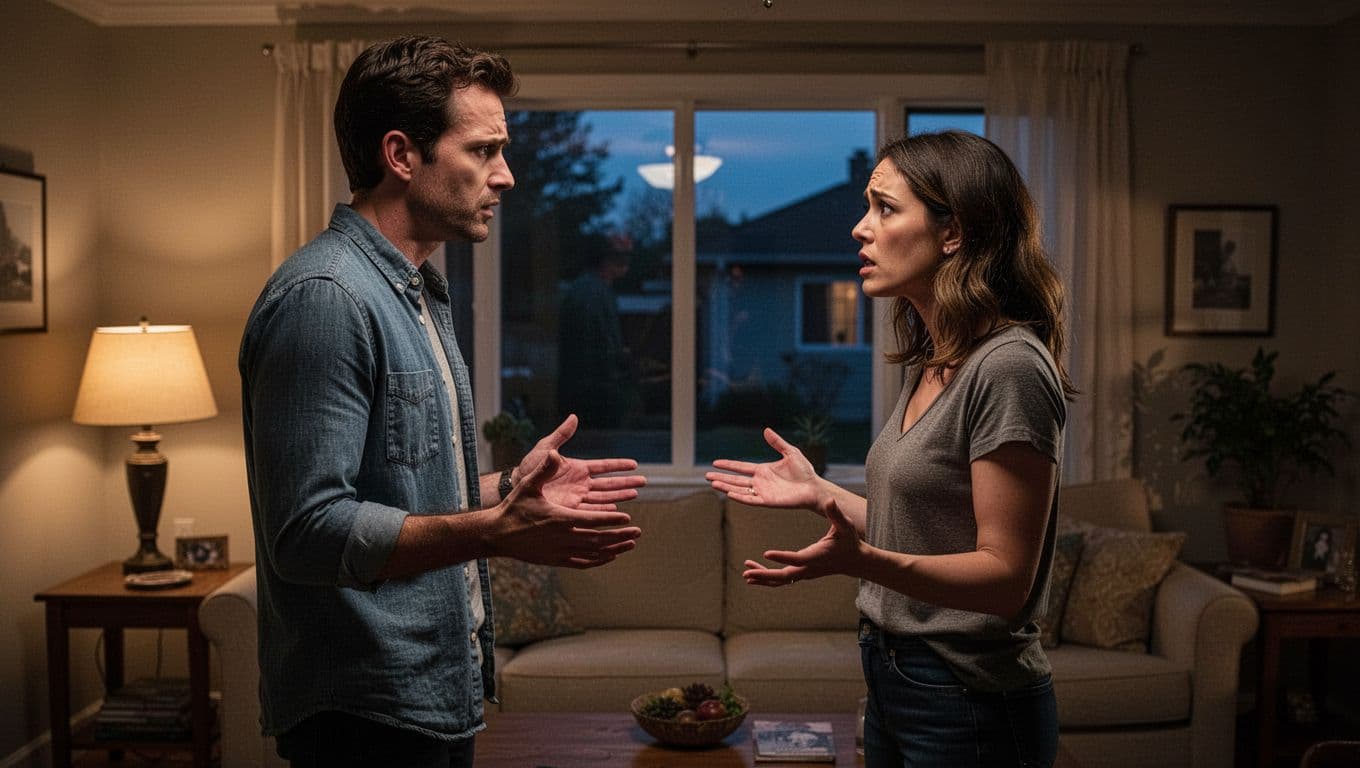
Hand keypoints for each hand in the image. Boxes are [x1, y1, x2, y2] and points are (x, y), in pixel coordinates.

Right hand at [494, 451, 642, 568]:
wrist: (497, 534)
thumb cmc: (513, 507)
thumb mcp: (528, 485)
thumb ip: (544, 469)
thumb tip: (553, 452)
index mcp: (560, 518)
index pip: (592, 519)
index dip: (611, 519)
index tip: (627, 518)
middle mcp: (563, 537)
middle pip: (598, 539)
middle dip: (619, 535)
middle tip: (638, 533)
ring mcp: (560, 551)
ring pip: (593, 553)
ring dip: (614, 549)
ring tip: (630, 545)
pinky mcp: (555, 560)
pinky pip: (582, 562)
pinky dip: (598, 560)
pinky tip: (610, 557)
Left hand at [517, 414, 646, 510]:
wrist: (515, 486)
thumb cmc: (528, 467)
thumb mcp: (546, 448)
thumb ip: (562, 434)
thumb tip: (574, 417)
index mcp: (577, 468)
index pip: (604, 466)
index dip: (619, 465)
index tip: (635, 464)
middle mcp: (580, 483)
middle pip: (609, 483)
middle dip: (626, 482)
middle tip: (643, 482)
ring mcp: (577, 497)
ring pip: (604, 498)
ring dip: (619, 496)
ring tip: (635, 494)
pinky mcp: (570, 510)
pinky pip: (591, 512)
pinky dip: (604, 511)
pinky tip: (616, 511)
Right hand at [705, 428, 820, 510]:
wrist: (814, 487)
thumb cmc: (804, 471)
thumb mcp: (790, 452)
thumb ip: (777, 443)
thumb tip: (766, 430)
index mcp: (763, 470)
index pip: (741, 467)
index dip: (728, 465)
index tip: (714, 462)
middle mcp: (760, 482)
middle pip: (735, 480)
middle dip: (721, 478)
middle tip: (706, 476)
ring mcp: (763, 492)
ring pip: (739, 490)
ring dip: (726, 487)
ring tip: (713, 484)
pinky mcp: (768, 501)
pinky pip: (751, 499)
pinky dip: (740, 497)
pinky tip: (729, 493)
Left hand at [742, 497, 861, 585]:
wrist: (854, 560)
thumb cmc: (849, 540)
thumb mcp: (845, 525)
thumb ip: (836, 513)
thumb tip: (830, 500)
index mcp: (817, 556)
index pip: (797, 559)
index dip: (782, 557)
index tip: (766, 554)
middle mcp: (809, 568)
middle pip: (785, 576)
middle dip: (765, 575)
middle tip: (747, 573)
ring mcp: (805, 573)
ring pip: (781, 581)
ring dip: (763, 578)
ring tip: (745, 573)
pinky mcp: (802, 574)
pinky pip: (782, 580)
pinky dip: (767, 578)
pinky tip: (753, 576)